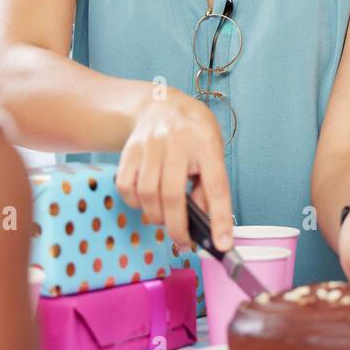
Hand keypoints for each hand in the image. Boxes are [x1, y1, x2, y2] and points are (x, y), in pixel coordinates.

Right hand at [117, 86, 233, 252]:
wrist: (160, 104)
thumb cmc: (192, 132)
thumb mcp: (213, 149)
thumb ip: (209, 183)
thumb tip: (204, 219)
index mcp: (206, 143)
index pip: (216, 186)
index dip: (219, 219)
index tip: (222, 244)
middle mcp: (176, 142)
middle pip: (173, 195)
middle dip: (178, 228)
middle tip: (183, 242)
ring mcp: (149, 146)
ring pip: (147, 194)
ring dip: (156, 216)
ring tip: (165, 218)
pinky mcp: (129, 151)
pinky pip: (127, 188)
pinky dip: (136, 203)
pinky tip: (147, 201)